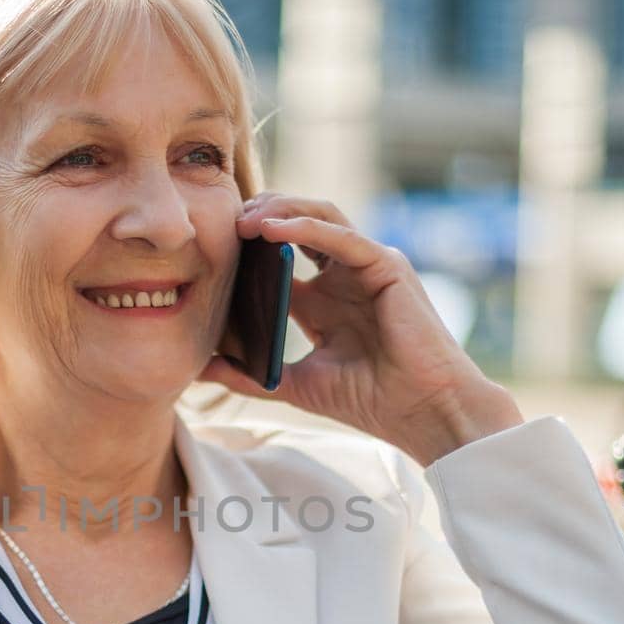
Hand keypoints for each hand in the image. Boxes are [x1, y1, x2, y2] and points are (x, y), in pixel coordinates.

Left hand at [198, 193, 522, 466]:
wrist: (422, 413)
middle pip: (299, 225)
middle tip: (222, 221)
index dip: (247, 247)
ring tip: (242, 218)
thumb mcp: (296, 385)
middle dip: (261, 214)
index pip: (281, 256)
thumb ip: (250, 376)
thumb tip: (200, 369)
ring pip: (321, 216)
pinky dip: (306, 227)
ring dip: (280, 210)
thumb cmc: (371, 401)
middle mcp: (345, 277)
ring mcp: (368, 266)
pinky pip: (341, 235)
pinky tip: (272, 228)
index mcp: (325, 301)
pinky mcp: (387, 266)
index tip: (209, 248)